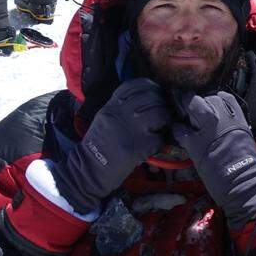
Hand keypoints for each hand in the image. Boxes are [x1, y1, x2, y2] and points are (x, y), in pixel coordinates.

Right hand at [52, 78, 171, 214]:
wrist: (89, 169)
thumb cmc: (99, 144)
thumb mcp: (105, 118)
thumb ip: (122, 106)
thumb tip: (147, 96)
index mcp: (111, 106)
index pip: (136, 85)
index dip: (150, 87)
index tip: (155, 93)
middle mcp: (121, 114)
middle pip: (152, 97)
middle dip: (162, 103)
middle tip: (162, 113)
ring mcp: (131, 130)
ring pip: (160, 113)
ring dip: (166, 120)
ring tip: (161, 127)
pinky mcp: (139, 147)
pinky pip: (160, 138)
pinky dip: (161, 140)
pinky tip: (155, 143)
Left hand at [172, 91, 255, 230]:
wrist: (243, 184)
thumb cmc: (247, 167)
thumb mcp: (245, 139)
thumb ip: (234, 127)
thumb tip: (226, 125)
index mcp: (238, 120)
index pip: (225, 98)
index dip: (215, 99)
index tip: (210, 104)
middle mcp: (223, 120)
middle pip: (207, 98)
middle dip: (199, 101)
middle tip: (192, 108)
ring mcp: (208, 130)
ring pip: (193, 105)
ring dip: (187, 108)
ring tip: (184, 115)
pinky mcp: (195, 143)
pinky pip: (180, 129)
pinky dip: (178, 130)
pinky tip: (179, 134)